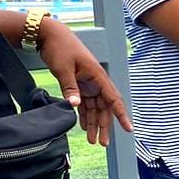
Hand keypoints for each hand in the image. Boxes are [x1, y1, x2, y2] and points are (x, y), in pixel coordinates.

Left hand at [36, 20, 131, 146]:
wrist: (49, 34)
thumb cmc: (59, 47)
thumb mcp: (63, 68)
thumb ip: (70, 87)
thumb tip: (75, 105)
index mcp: (97, 76)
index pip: (113, 99)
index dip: (121, 115)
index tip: (128, 129)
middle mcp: (96, 81)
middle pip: (104, 108)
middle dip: (104, 126)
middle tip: (102, 143)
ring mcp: (88, 83)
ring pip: (95, 108)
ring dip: (94, 123)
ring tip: (92, 140)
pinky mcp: (79, 84)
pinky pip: (85, 103)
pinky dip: (84, 115)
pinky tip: (84, 126)